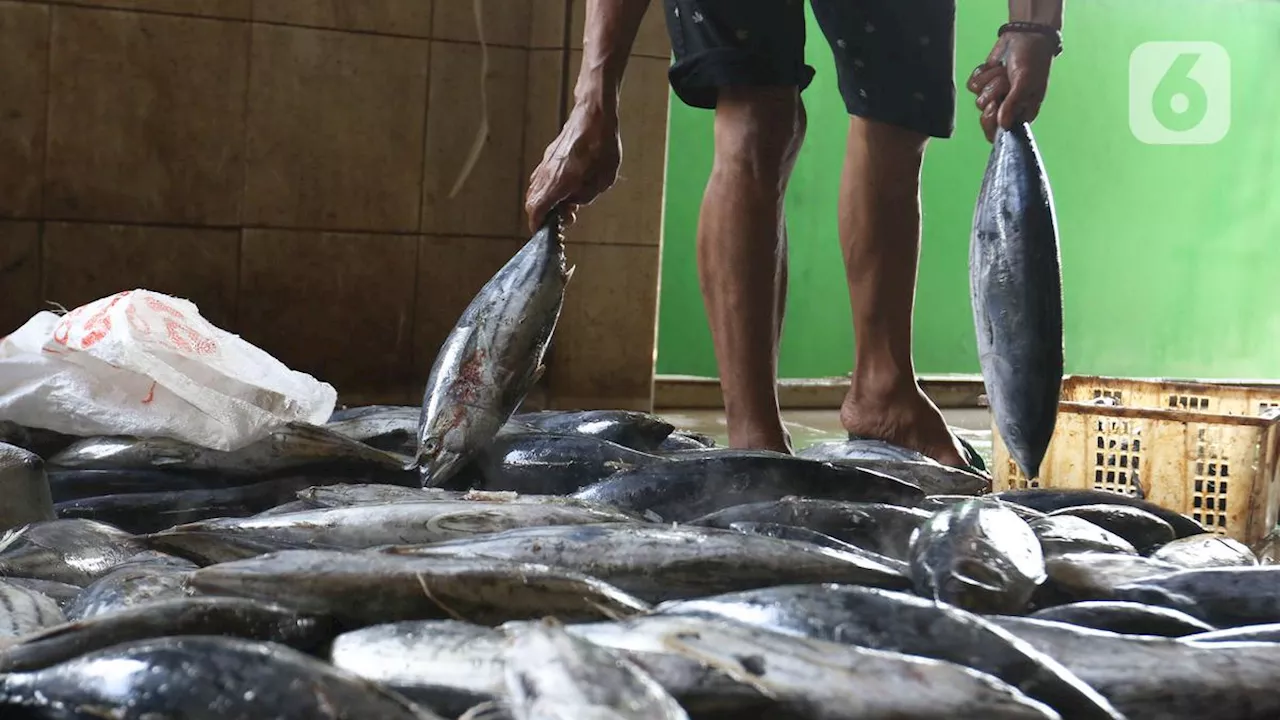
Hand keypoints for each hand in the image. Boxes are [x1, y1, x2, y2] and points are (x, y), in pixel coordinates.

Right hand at [524, 101, 621, 232]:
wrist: (594, 115)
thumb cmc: (602, 147)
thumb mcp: (602, 181)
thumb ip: (584, 197)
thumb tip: (572, 203)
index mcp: (558, 183)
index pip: (536, 210)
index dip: (537, 225)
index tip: (544, 233)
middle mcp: (546, 174)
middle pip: (533, 202)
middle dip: (544, 215)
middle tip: (564, 217)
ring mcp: (545, 164)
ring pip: (536, 190)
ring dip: (547, 201)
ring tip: (568, 202)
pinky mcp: (549, 156)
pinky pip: (542, 178)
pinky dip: (549, 189)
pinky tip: (567, 187)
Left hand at [966, 31, 1056, 142]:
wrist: (1025, 35)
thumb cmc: (1033, 60)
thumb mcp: (1025, 83)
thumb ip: (1013, 105)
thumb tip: (1003, 126)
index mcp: (1021, 112)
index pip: (999, 132)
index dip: (992, 121)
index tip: (994, 105)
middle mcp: (1007, 107)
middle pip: (985, 117)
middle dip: (993, 95)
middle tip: (1003, 83)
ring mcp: (994, 95)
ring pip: (978, 97)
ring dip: (991, 80)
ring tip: (1005, 71)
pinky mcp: (985, 82)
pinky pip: (973, 84)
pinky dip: (983, 73)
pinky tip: (995, 66)